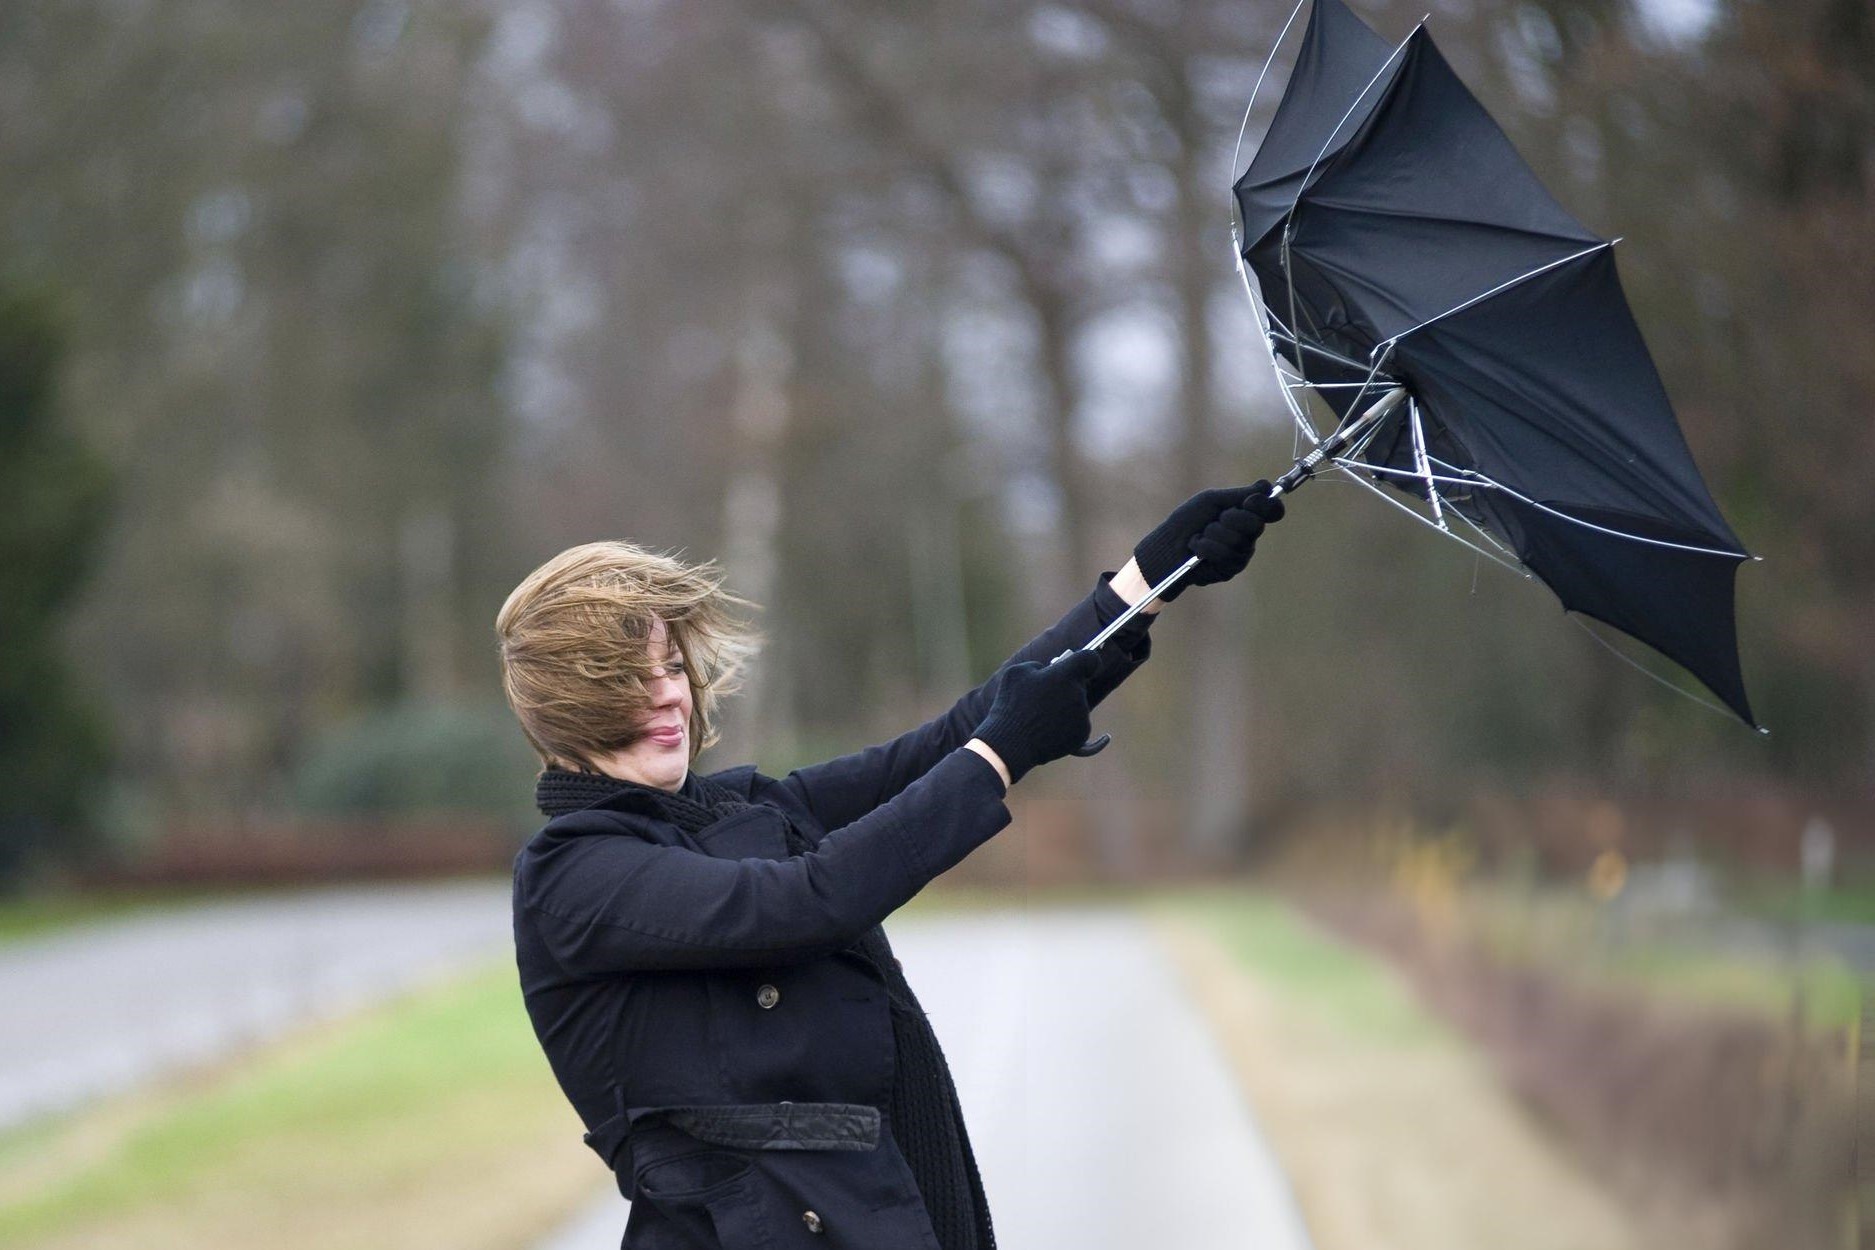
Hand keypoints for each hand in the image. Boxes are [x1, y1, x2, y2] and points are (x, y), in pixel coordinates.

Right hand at [970, 650, 1104, 784]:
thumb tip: (1049, 669)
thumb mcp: (1017, 673)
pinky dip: (1065, 726)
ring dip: (1063, 708)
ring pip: (1077, 705)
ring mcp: (1082, 715)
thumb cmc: (1011, 705)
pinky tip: (1048, 730)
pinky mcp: (1082, 734)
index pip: (1090, 659)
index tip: (1080, 666)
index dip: (1086, 661)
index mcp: (1066, 674)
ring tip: (1039, 718)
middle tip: (1044, 697)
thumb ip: (1038, 666)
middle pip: (1079, 684)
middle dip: (1065, 688)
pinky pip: (1077, 724)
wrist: (1011, 743)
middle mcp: (1079, 693)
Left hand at [1131, 481, 1284, 601]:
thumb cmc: (1187, 521)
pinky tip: (1197, 549)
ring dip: (1213, 534)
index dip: (1265, 505)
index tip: (1249, 501)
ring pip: (1238, 540)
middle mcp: (1248, 536)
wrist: (1167, 545)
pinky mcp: (1230, 569)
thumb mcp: (1211, 501)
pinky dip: (1206, 547)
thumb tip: (1267, 485)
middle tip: (1215, 520)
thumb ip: (1239, 495)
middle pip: (1257, 524)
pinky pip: (1226, 555)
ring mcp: (1241, 554)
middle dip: (1231, 518)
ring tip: (1201, 535)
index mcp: (1246, 516)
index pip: (1272, 510)